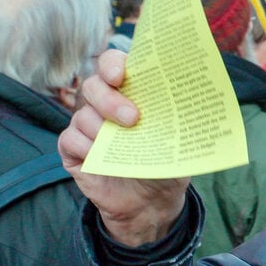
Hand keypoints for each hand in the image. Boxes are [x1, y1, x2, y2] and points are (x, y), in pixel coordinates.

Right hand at [58, 49, 189, 246]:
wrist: (153, 202)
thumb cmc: (166, 162)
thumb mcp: (179, 139)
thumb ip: (177, 118)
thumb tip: (195, 100)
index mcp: (130, 91)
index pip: (113, 64)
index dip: (113, 64)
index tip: (121, 75)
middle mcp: (104, 103)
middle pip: (93, 86)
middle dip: (111, 100)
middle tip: (133, 118)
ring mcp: (86, 125)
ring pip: (83, 115)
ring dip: (102, 129)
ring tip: (123, 145)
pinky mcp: (73, 149)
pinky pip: (70, 139)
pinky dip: (86, 147)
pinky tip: (101, 158)